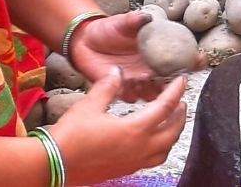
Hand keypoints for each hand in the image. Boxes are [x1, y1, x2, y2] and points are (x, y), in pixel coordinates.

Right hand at [46, 67, 187, 185]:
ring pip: (166, 148)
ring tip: (170, 122)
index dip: (175, 92)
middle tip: (180, 102)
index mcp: (135, 129)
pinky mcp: (127, 169)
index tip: (182, 81)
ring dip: (173, 133)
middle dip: (179, 115)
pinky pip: (154, 159)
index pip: (164, 107)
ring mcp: (135, 161)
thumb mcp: (89, 105)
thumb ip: (107, 87)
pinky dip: (161, 147)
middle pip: (172, 131)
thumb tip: (118, 71)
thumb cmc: (72, 134)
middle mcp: (141, 148)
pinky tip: (151, 140)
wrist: (58, 163)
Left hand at [69, 11, 205, 101]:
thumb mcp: (122, 22)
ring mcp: (138, 82)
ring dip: (154, 91)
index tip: (199, 58)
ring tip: (147, 79)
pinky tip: (128, 84)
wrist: (85, 40)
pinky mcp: (122, 90)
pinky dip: (132, 93)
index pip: (183, 60)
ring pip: (154, 94)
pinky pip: (132, 97)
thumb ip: (135, 20)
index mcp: (157, 54)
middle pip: (172, 83)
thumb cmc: (109, 30)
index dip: (194, 61)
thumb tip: (146, 17)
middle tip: (176, 78)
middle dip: (177, 84)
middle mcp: (152, 71)